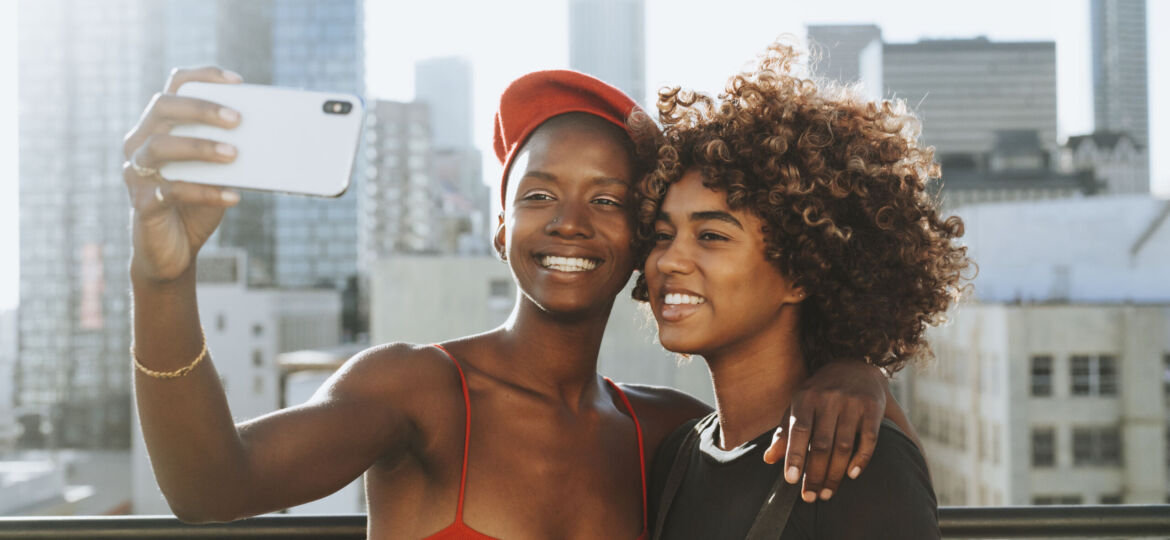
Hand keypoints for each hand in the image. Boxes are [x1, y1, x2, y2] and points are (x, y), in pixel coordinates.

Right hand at [123, 66, 243, 282]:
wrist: (173, 253)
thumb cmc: (195, 205)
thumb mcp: (216, 174)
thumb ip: (228, 152)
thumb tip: (265, 134)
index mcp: (158, 127)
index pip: (175, 87)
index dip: (203, 77)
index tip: (238, 82)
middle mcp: (140, 143)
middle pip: (162, 107)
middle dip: (201, 109)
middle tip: (237, 119)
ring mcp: (137, 173)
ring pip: (159, 146)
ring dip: (200, 147)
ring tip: (234, 154)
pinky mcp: (143, 204)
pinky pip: (171, 191)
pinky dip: (205, 191)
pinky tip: (233, 196)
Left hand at [763, 360, 885, 501]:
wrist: (855, 368)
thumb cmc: (819, 394)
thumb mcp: (798, 406)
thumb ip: (784, 432)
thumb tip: (768, 459)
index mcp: (805, 397)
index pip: (798, 430)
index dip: (794, 456)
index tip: (790, 480)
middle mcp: (829, 398)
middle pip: (822, 444)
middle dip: (815, 474)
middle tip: (810, 497)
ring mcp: (853, 402)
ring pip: (844, 446)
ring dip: (835, 474)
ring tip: (826, 493)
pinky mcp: (873, 407)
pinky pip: (868, 440)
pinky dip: (861, 460)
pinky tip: (851, 475)